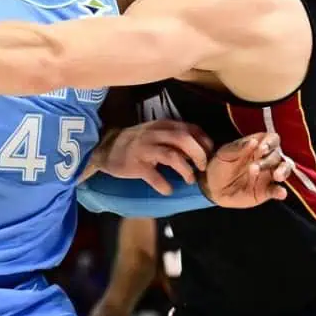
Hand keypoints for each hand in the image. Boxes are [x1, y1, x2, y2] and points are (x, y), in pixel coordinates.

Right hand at [83, 120, 213, 194]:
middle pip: (184, 139)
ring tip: (189, 180)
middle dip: (199, 154)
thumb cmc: (136, 143)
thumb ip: (175, 138)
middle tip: (202, 168)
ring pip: (172, 155)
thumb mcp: (156, 134)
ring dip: (186, 169)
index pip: (190, 128)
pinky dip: (164, 185)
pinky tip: (168, 190)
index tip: (209, 154)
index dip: (204, 142)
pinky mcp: (135, 164)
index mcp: (162, 125)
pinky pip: (154, 175)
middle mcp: (154, 133)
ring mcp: (144, 148)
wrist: (106, 148)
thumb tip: (198, 151)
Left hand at [200, 132, 290, 207]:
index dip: (270, 142)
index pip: (272, 139)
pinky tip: (281, 192)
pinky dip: (281, 191)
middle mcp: (266, 159)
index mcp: (257, 146)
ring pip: (284, 170)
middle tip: (255, 166)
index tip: (262, 148)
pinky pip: (277, 190)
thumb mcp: (224, 154)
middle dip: (269, 160)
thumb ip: (238, 147)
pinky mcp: (266, 191)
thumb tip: (253, 141)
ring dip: (282, 171)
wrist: (212, 187)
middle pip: (277, 155)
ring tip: (277, 176)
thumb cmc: (220, 165)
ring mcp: (268, 175)